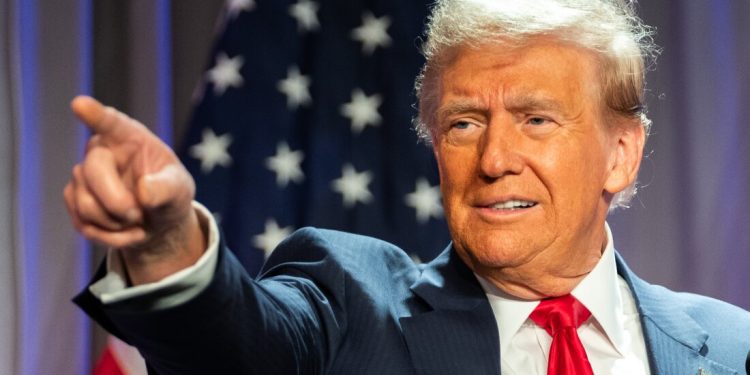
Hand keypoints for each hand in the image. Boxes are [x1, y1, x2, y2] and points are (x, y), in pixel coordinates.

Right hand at [64, 96, 204, 283]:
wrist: (157, 221)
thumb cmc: (170, 194)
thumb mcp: (179, 190)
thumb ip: (166, 188)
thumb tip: (144, 191)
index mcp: (130, 138)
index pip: (110, 122)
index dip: (95, 114)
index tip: (80, 104)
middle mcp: (101, 151)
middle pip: (92, 172)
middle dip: (117, 202)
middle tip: (138, 214)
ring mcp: (83, 175)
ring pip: (86, 204)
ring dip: (116, 223)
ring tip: (138, 221)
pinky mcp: (74, 200)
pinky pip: (84, 223)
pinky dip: (110, 236)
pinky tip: (128, 232)